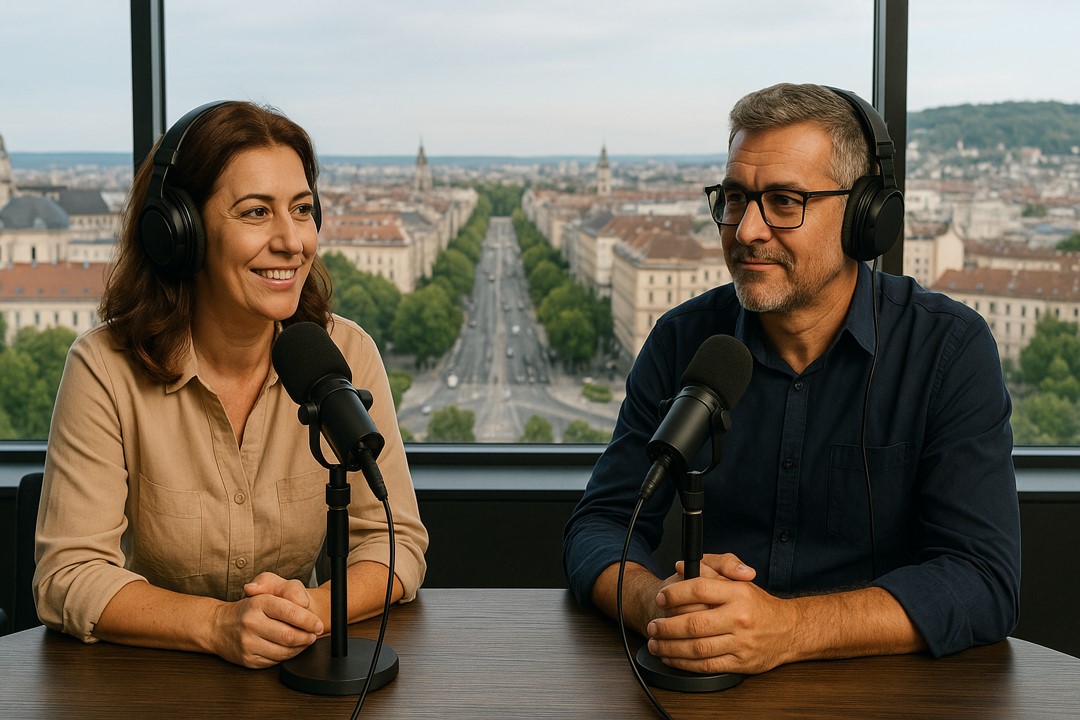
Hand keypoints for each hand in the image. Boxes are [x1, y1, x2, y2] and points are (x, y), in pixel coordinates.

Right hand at [207, 573, 324, 667]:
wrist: (219, 625)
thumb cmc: (250, 606)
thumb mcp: (268, 587)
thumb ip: (288, 588)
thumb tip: (302, 601)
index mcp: (258, 603)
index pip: (289, 611)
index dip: (308, 620)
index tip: (318, 624)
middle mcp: (251, 623)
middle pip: (289, 635)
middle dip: (307, 636)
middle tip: (315, 634)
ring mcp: (248, 643)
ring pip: (284, 651)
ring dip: (300, 648)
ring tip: (306, 640)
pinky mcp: (248, 659)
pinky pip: (275, 661)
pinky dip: (287, 656)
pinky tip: (291, 648)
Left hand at [645, 553, 795, 674]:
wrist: (789, 630)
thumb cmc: (759, 604)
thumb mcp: (738, 579)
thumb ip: (712, 567)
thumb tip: (682, 565)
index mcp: (738, 593)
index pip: (699, 589)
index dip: (675, 593)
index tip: (661, 598)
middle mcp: (739, 617)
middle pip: (695, 623)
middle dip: (667, 626)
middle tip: (653, 625)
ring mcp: (741, 642)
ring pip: (698, 648)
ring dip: (671, 647)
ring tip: (656, 643)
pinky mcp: (741, 663)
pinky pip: (707, 666)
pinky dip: (685, 664)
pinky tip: (671, 658)